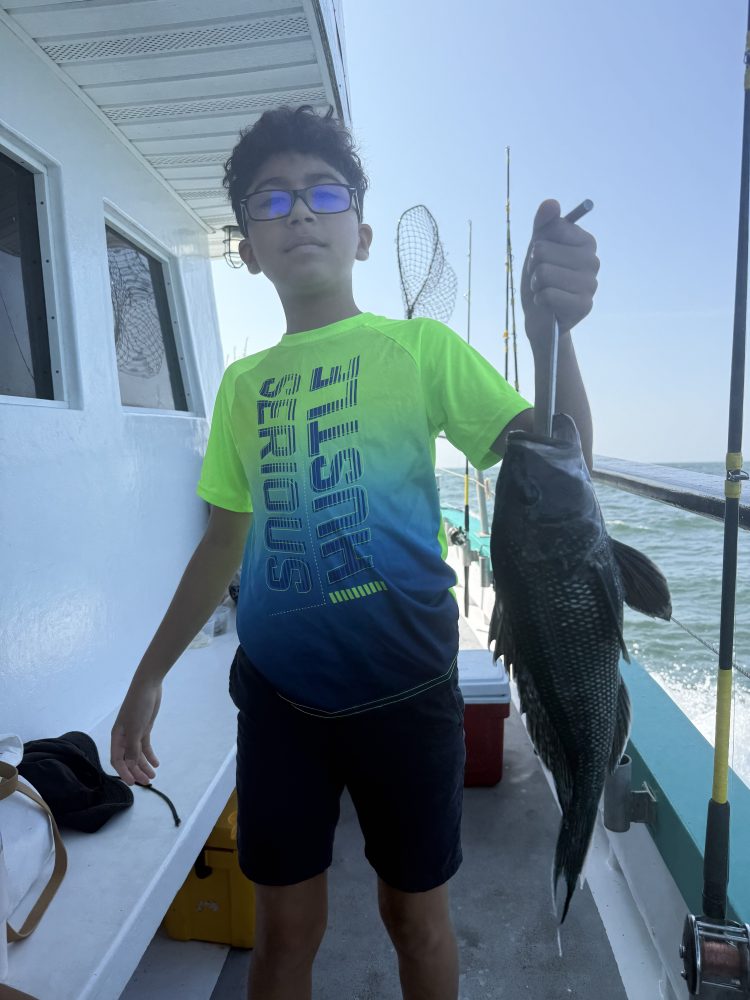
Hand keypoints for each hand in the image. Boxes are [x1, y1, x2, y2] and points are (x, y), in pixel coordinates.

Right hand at [110, 678, 161, 786]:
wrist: (148, 686)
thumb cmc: (138, 706)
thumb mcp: (136, 729)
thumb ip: (132, 748)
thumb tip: (130, 765)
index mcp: (117, 737)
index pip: (117, 760)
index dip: (124, 772)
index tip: (133, 783)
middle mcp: (124, 737)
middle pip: (128, 759)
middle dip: (136, 771)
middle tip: (147, 782)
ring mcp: (135, 733)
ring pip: (137, 754)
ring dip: (144, 765)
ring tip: (153, 776)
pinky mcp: (144, 729)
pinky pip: (145, 746)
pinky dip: (150, 755)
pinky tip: (156, 763)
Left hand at [520, 199, 599, 349]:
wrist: (540, 317)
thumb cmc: (541, 280)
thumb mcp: (538, 248)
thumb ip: (543, 224)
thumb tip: (551, 203)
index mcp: (586, 242)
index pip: (552, 228)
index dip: (538, 244)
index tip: (543, 256)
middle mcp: (593, 260)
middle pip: (542, 251)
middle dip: (534, 266)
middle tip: (542, 278)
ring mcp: (591, 284)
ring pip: (544, 273)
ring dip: (536, 284)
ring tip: (544, 290)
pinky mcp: (584, 305)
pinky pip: (548, 294)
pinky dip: (540, 300)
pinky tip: (547, 304)